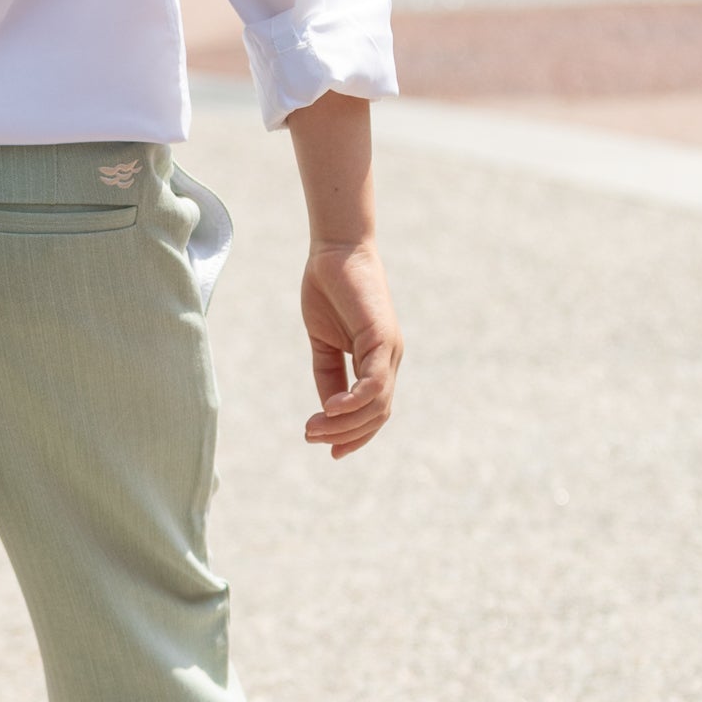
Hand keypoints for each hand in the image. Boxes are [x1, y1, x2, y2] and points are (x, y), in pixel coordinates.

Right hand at [300, 240, 401, 458]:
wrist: (335, 252)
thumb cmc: (330, 290)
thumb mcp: (324, 342)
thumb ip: (328, 374)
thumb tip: (329, 410)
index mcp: (376, 362)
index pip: (373, 411)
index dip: (354, 435)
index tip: (327, 449)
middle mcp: (389, 360)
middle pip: (376, 415)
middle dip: (345, 435)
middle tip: (312, 438)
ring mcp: (389, 350)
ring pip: (376, 404)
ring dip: (344, 423)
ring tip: (313, 428)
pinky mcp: (382, 337)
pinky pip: (374, 381)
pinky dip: (354, 400)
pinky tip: (331, 408)